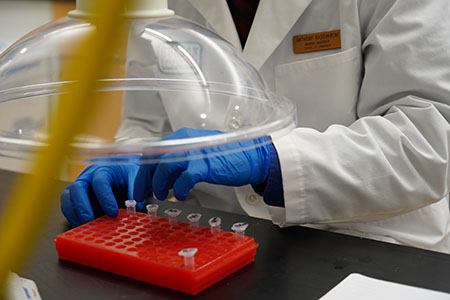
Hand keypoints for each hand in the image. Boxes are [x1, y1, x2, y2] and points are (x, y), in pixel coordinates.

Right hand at [60, 160, 143, 226]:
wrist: (120, 174)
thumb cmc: (126, 175)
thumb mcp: (134, 179)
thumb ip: (134, 191)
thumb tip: (135, 206)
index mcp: (102, 170)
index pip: (100, 182)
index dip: (105, 198)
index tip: (114, 213)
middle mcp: (87, 177)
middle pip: (77, 189)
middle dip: (82, 207)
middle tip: (90, 222)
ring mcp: (78, 188)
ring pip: (67, 199)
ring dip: (74, 214)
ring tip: (84, 228)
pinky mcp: (74, 199)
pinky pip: (68, 208)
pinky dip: (73, 219)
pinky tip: (82, 228)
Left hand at [134, 127, 270, 201]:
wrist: (252, 156)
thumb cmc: (226, 158)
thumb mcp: (197, 155)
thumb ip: (179, 163)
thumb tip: (162, 179)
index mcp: (181, 138)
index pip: (152, 153)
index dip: (143, 172)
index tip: (139, 188)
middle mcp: (185, 141)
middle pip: (154, 159)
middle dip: (144, 180)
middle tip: (141, 196)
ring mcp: (195, 151)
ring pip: (165, 166)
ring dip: (159, 183)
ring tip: (160, 195)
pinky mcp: (206, 163)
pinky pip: (185, 176)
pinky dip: (179, 187)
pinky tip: (179, 194)